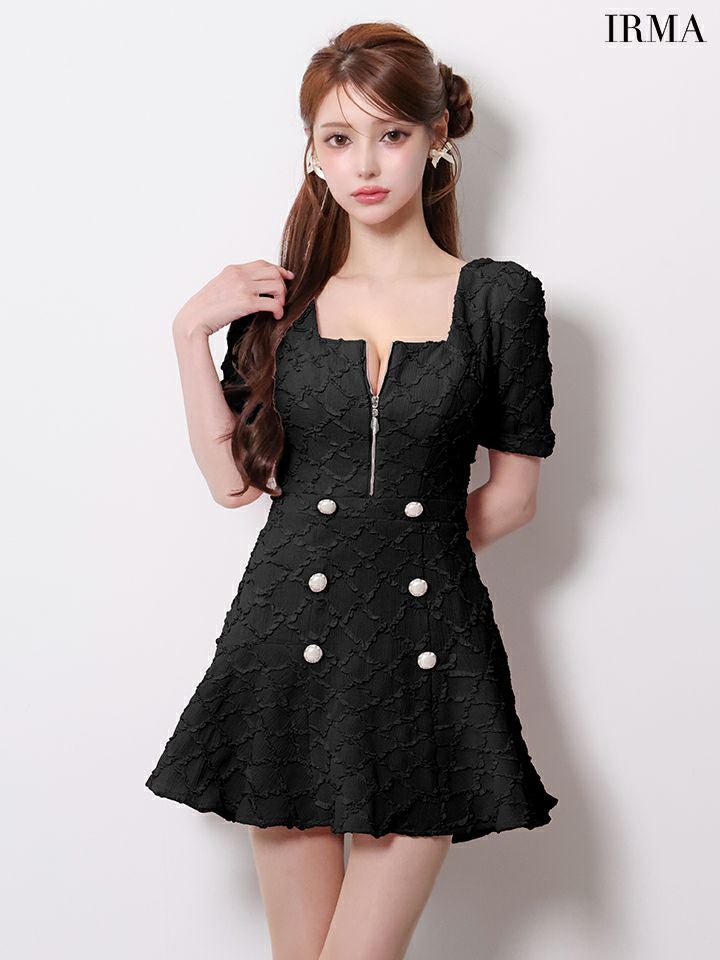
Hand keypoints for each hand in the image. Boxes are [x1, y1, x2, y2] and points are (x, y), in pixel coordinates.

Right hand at [172, 260, 295, 338]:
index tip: (287, 277)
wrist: (193, 320)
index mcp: (233, 269)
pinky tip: (276, 316)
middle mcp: (239, 275)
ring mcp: (243, 288)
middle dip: (283, 285)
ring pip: (277, 285)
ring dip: (282, 297)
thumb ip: (234, 283)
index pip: (262, 263)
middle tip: (282, 298)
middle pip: (273, 272)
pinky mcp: (246, 303)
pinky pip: (273, 303)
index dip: (278, 270)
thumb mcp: (219, 287)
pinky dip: (279, 310)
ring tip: (279, 308)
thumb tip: (250, 290)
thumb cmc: (204, 309)